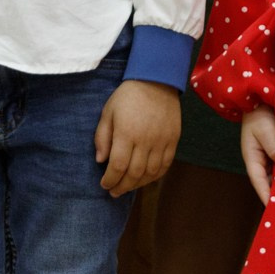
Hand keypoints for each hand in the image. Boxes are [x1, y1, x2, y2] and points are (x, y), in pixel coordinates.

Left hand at [97, 81, 179, 196]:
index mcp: (126, 133)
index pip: (118, 165)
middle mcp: (146, 140)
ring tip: (127, 187)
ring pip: (151, 173)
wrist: (156, 81)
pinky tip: (146, 179)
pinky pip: (165, 165)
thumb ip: (102, 137)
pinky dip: (155, 176)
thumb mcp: (108, 112)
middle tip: (113, 192)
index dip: (110, 179)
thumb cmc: (127, 96)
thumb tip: (101, 160)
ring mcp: (162, 141)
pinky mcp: (173, 140)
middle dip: (122, 186)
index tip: (104, 184)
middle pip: (134, 173)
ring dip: (138, 184)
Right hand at [239, 105, 274, 202]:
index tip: (274, 210)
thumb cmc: (259, 116)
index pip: (259, 182)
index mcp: (252, 159)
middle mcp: (262, 162)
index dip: (266, 196)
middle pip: (271, 183)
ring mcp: (271, 158)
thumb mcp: (265, 130)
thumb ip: (274, 147)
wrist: (261, 100)